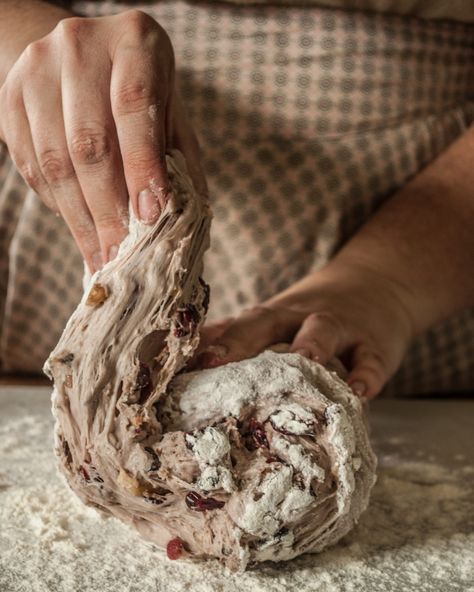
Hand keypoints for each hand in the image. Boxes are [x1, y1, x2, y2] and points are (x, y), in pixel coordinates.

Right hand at [0, 10, 205, 271]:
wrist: (82, 58)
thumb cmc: (141, 92)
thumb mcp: (171, 115)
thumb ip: (179, 161)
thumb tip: (181, 223)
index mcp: (134, 42)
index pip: (135, 105)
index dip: (142, 165)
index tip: (150, 216)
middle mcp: (81, 45)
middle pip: (89, 142)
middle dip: (108, 209)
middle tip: (121, 254)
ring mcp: (39, 69)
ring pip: (55, 160)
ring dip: (80, 218)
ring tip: (101, 255)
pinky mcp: (10, 96)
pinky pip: (31, 163)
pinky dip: (57, 204)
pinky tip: (79, 226)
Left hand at [194, 260, 415, 398]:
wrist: (375, 286)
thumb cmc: (309, 316)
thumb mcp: (274, 322)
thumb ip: (236, 338)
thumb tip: (183, 361)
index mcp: (269, 319)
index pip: (232, 327)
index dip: (204, 345)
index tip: (173, 367)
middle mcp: (297, 319)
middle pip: (266, 322)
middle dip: (239, 341)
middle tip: (214, 362)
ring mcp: (338, 328)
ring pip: (321, 331)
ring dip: (309, 346)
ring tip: (300, 364)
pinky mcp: (374, 344)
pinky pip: (371, 358)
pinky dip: (366, 373)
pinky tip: (358, 392)